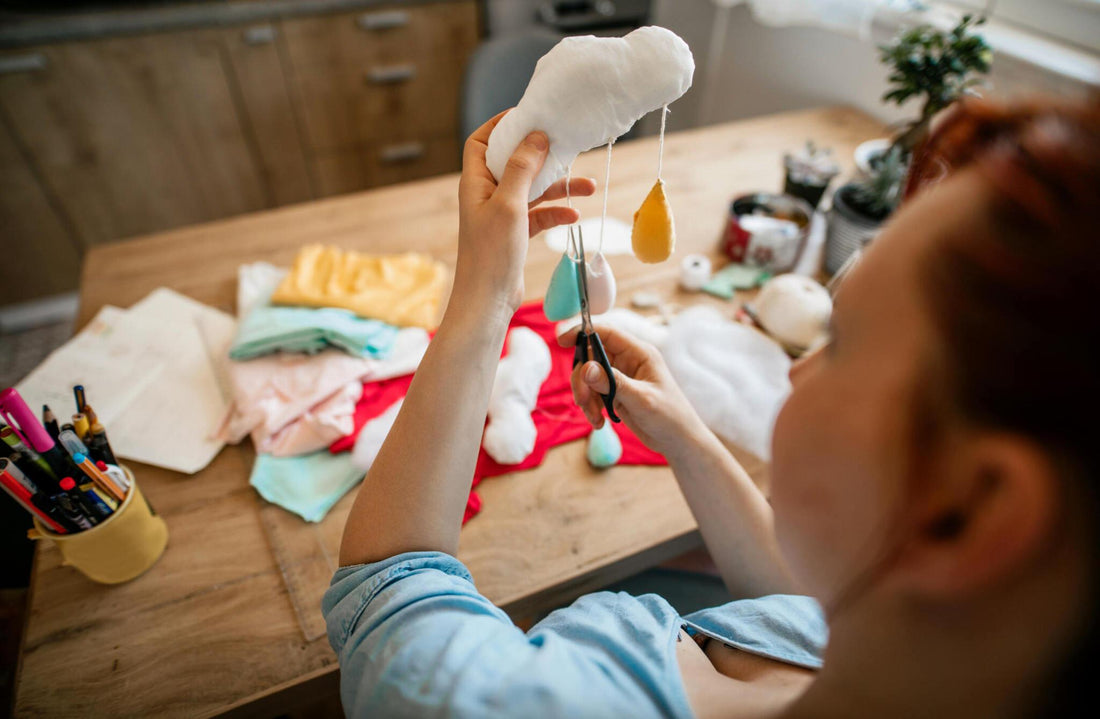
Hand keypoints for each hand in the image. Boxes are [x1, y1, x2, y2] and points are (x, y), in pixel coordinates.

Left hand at [454, 110, 595, 315]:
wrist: (488, 301)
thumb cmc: (491, 253)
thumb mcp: (509, 205)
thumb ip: (522, 169)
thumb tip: (536, 135)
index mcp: (476, 183)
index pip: (481, 142)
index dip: (500, 125)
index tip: (528, 116)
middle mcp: (486, 195)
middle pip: (513, 162)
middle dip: (540, 155)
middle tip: (565, 144)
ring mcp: (501, 215)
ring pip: (532, 190)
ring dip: (558, 187)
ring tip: (588, 186)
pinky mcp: (515, 234)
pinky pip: (538, 214)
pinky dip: (556, 213)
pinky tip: (574, 217)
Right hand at [557, 325, 706, 458]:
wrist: (677, 441)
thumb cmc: (670, 416)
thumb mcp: (642, 399)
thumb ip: (613, 383)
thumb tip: (586, 368)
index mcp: (640, 353)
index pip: (606, 333)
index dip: (583, 333)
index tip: (562, 341)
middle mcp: (628, 361)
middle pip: (591, 357)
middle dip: (582, 379)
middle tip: (582, 400)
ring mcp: (620, 377)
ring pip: (588, 377)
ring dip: (585, 396)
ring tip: (595, 417)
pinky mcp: (615, 393)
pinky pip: (592, 393)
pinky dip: (590, 407)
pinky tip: (599, 422)